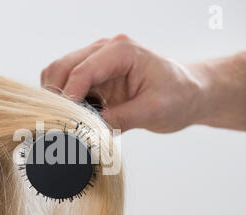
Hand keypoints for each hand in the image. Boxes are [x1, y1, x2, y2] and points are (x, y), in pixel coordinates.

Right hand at [41, 34, 205, 132]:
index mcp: (121, 51)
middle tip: (60, 126)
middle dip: (57, 97)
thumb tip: (87, 132)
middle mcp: (104, 50)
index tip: (65, 123)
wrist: (189, 93)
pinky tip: (76, 118)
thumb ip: (120, 119)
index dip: (69, 98)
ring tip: (68, 123)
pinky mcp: (95, 77)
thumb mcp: (153, 111)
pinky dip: (65, 102)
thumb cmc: (179, 96)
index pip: (82, 71)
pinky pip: (68, 86)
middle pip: (61, 68)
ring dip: (58, 100)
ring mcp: (97, 62)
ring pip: (59, 76)